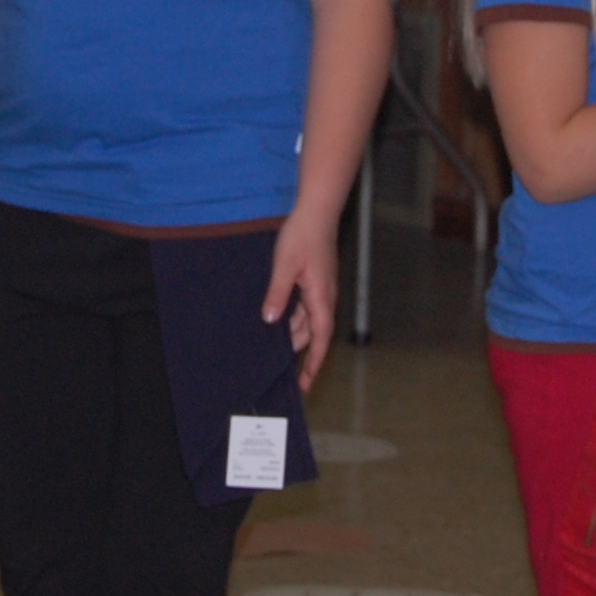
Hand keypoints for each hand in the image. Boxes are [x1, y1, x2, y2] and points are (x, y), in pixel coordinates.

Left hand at [262, 208, 338, 393]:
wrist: (316, 212)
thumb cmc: (302, 236)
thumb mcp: (285, 266)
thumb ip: (278, 294)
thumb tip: (271, 321)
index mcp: (321, 298)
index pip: (319, 339)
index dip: (313, 363)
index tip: (305, 383)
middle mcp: (324, 298)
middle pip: (313, 334)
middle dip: (301, 353)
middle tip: (283, 371)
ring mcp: (321, 289)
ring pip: (308, 320)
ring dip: (295, 335)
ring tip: (275, 349)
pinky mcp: (315, 281)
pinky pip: (305, 307)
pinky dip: (294, 318)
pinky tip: (279, 320)